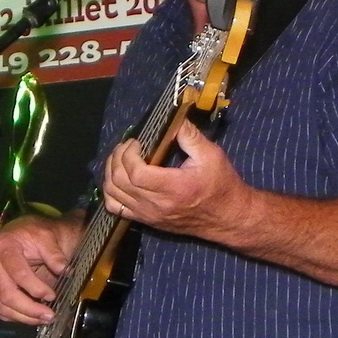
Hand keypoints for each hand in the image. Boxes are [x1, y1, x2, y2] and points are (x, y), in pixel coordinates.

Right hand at [0, 213, 85, 324]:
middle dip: (30, 309)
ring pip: (2, 306)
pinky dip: (17, 317)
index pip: (18, 274)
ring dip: (24, 317)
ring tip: (44, 319)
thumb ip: (54, 253)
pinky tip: (33, 318)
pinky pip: (0, 310)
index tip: (52, 295)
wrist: (26, 235)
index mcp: (3, 246)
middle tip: (49, 315)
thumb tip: (63, 269)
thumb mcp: (48, 236)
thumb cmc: (36, 235)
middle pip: (6, 294)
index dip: (36, 288)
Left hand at [102, 118, 250, 239]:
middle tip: (128, 146)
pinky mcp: (146, 220)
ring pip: (113, 195)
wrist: (227, 218)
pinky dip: (111, 191)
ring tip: (121, 158)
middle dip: (118, 158)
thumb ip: (189, 135)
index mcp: (173, 188)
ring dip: (111, 172)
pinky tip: (120, 179)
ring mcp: (148, 215)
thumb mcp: (211, 155)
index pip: (135, 172)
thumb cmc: (221, 185)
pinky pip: (115, 209)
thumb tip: (172, 117)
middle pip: (119, 181)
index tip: (138, 142)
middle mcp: (156, 205)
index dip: (129, 153)